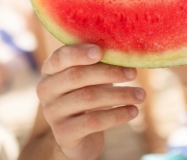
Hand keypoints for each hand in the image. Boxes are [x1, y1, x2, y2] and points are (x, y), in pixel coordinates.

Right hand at [37, 44, 144, 159]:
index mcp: (50, 70)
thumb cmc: (86, 95)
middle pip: (77, 76)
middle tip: (133, 73)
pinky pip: (93, 121)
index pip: (60, 57)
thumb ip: (97, 63)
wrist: (77, 136)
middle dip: (108, 72)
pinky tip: (133, 111)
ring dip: (120, 95)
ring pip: (88, 98)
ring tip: (140, 95)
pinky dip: (117, 115)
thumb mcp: (88, 77)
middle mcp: (45, 90)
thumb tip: (124, 50)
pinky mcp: (63, 133)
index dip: (79, 53)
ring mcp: (52, 113)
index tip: (101, 51)